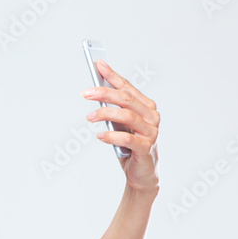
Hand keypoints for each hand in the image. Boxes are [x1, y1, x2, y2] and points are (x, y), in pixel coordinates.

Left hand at [83, 58, 159, 194]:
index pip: (127, 87)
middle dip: (104, 93)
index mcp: (146, 107)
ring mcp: (151, 132)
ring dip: (105, 114)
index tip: (98, 64)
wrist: (141, 174)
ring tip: (89, 117)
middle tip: (85, 93)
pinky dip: (112, 136)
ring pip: (127, 116)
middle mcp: (152, 116)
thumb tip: (96, 94)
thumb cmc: (129, 147)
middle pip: (126, 99)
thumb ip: (114, 111)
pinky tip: (100, 136)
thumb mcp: (120, 126)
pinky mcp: (147, 148)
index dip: (112, 75)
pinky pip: (128, 139)